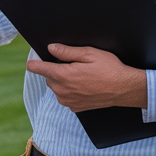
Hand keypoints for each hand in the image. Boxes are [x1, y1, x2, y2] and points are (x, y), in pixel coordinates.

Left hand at [26, 44, 146, 111]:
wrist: (124, 89)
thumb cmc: (109, 69)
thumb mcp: (89, 54)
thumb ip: (67, 51)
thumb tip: (51, 48)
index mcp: (64, 76)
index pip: (40, 69)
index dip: (34, 63)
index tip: (30, 62)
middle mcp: (63, 91)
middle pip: (48, 77)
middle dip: (54, 69)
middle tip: (70, 63)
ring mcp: (69, 101)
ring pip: (56, 87)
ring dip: (61, 80)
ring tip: (79, 74)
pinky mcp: (76, 107)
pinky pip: (64, 96)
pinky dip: (68, 90)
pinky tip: (82, 84)